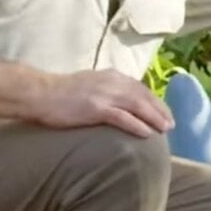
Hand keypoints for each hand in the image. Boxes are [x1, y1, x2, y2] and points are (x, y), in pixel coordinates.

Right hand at [36, 70, 173, 138]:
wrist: (39, 93)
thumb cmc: (61, 93)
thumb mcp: (90, 84)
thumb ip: (107, 90)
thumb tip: (121, 102)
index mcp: (111, 76)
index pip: (140, 88)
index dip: (155, 101)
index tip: (165, 112)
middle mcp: (111, 82)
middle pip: (143, 96)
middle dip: (160, 110)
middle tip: (171, 124)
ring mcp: (103, 95)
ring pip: (137, 106)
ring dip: (154, 117)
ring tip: (165, 129)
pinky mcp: (95, 108)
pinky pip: (122, 118)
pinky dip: (136, 125)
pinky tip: (146, 134)